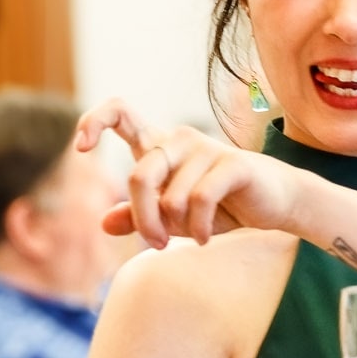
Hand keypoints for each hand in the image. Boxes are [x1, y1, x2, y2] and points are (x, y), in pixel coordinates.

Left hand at [74, 99, 306, 247]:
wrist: (276, 204)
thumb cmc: (220, 206)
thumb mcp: (173, 217)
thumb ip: (138, 217)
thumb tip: (103, 224)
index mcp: (158, 145)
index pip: (119, 113)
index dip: (93, 122)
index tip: (80, 148)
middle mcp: (178, 140)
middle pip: (139, 177)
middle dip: (143, 218)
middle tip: (156, 244)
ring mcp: (206, 148)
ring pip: (169, 197)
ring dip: (177, 228)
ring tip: (194, 236)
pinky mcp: (233, 163)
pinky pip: (199, 201)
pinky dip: (199, 228)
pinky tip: (207, 239)